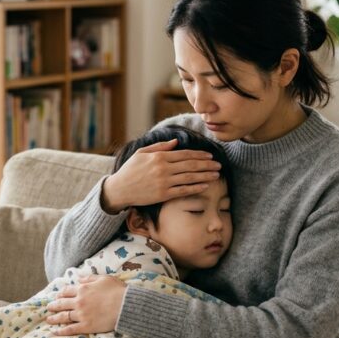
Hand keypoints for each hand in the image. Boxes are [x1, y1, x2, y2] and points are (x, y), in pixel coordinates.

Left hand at [45, 275, 126, 334]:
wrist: (126, 306)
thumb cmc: (117, 291)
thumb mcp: (104, 278)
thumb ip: (90, 278)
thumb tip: (79, 278)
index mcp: (83, 289)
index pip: (67, 291)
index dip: (61, 293)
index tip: (57, 296)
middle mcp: (79, 301)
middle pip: (62, 303)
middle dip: (54, 305)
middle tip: (49, 307)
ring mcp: (81, 314)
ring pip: (64, 316)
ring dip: (54, 318)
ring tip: (48, 319)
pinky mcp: (86, 326)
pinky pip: (70, 329)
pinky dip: (61, 330)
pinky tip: (54, 331)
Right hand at [101, 139, 221, 213]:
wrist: (120, 189)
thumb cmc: (130, 170)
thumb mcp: (142, 153)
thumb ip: (160, 146)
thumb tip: (176, 142)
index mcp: (159, 156)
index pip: (184, 154)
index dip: (199, 155)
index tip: (210, 156)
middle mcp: (163, 168)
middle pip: (191, 165)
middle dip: (207, 164)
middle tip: (218, 165)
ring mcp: (164, 182)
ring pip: (190, 177)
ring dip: (205, 176)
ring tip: (216, 175)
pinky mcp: (163, 194)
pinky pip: (184, 190)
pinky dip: (196, 188)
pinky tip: (205, 186)